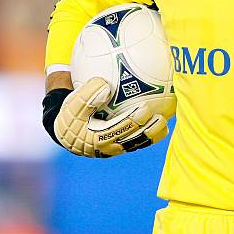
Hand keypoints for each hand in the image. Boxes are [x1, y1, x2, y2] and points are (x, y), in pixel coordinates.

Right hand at [43, 77, 167, 156]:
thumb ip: (86, 95)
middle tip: (161, 117)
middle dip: (149, 131)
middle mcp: (110, 147)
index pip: (119, 129)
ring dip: (153, 134)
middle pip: (134, 140)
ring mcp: (117, 148)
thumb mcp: (72, 104)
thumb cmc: (70, 115)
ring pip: (139, 143)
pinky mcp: (122, 146)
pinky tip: (161, 118)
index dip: (133, 120)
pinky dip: (151, 132)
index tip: (145, 107)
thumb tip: (104, 85)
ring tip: (165, 122)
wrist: (67, 132)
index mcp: (97, 139)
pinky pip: (139, 140)